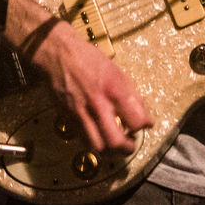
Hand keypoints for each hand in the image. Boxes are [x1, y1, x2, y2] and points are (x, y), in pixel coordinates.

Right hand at [24, 18, 152, 153]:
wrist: (59, 54)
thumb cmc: (87, 59)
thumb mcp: (117, 71)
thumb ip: (131, 94)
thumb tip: (143, 114)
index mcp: (113, 88)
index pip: (135, 120)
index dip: (143, 126)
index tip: (145, 126)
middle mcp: (97, 103)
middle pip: (115, 141)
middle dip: (126, 148)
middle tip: (130, 144)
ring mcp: (81, 112)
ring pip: (97, 146)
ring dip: (109, 150)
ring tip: (115, 143)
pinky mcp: (68, 118)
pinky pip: (82, 139)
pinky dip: (93, 142)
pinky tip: (99, 135)